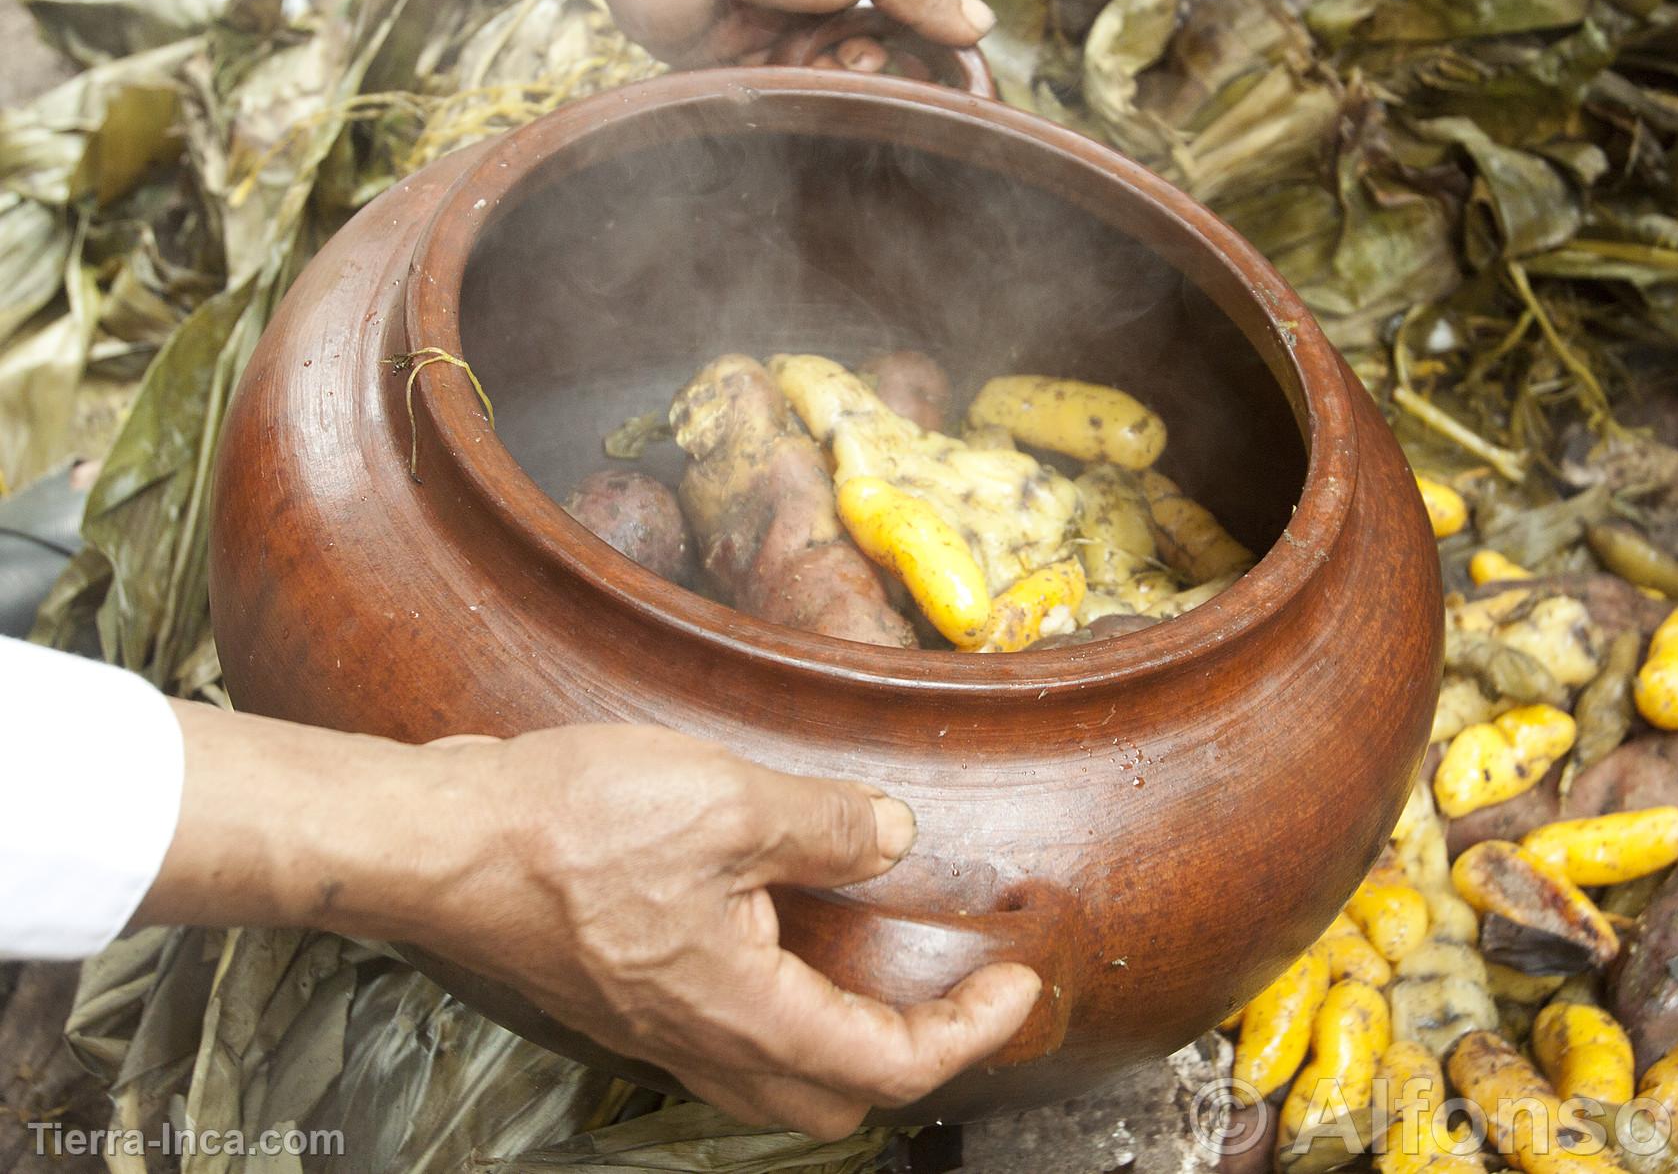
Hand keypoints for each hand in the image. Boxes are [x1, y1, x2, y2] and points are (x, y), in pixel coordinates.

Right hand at [139, 705, 1039, 1137]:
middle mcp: (701, 1043)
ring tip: (874, 975)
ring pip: (772, 1080)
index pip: (890, 1063)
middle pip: (832, 1099)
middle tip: (950, 997)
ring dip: (840, 1046)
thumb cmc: (565, 830)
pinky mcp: (621, 999)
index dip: (971, 1032)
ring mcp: (654, 1030)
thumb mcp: (725, 803)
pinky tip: (776, 938)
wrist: (437, 846)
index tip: (1014, 986)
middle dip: (909, 1061)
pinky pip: (722, 1040)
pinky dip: (777, 1014)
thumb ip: (825, 825)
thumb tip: (893, 833)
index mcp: (745, 1013)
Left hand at [563, 0, 994, 64]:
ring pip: (817, 75)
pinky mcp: (723, 58)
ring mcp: (764, 21)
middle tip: (868, 62)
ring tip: (830, 66)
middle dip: (873, 63)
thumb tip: (982, 23)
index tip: (940, 71)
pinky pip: (767, 91)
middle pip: (861, 48)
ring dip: (830, 78)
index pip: (899, 4)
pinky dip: (784, 93)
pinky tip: (793, 85)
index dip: (921, 40)